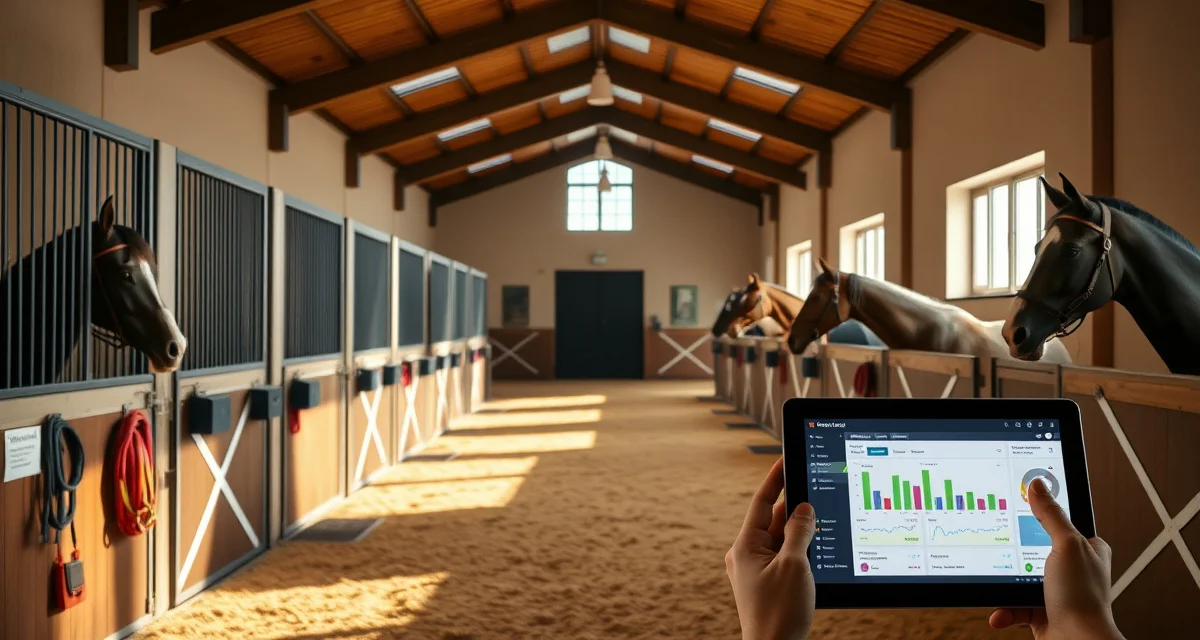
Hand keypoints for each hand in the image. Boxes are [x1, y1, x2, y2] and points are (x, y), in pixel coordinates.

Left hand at [726, 458, 815, 639]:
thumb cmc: (779, 613)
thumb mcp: (794, 565)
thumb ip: (799, 531)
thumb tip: (803, 508)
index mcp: (745, 547)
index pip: (760, 503)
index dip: (774, 480)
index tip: (783, 459)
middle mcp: (746, 556)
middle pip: (772, 520)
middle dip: (793, 508)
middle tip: (814, 489)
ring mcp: (756, 571)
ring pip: (781, 539)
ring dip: (798, 531)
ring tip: (819, 521)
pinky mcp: (767, 584)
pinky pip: (784, 556)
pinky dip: (799, 550)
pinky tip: (815, 548)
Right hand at [989, 478, 1123, 639]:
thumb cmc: (1083, 599)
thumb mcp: (1066, 545)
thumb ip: (1050, 515)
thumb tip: (1037, 484)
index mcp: (1087, 549)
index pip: (1064, 523)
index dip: (1044, 515)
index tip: (1020, 507)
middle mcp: (1073, 570)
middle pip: (1034, 548)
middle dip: (1014, 553)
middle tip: (1002, 547)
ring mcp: (1056, 591)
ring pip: (1019, 577)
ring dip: (1005, 584)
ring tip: (998, 584)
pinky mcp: (1041, 611)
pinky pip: (1014, 604)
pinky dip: (1005, 609)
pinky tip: (1001, 611)